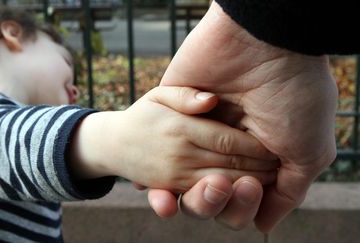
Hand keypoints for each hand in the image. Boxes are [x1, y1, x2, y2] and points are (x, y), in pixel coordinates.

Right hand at [71, 86, 277, 191]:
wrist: (113, 143)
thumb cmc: (144, 114)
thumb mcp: (159, 94)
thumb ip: (184, 94)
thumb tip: (211, 100)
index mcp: (180, 127)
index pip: (227, 140)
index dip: (256, 146)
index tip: (276, 145)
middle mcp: (179, 154)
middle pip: (228, 165)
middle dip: (259, 168)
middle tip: (280, 165)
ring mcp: (174, 176)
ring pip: (220, 184)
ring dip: (248, 186)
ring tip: (267, 180)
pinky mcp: (170, 189)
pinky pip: (202, 196)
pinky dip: (227, 199)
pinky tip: (242, 192)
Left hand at [150, 2, 337, 231]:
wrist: (263, 41)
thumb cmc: (294, 95)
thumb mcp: (309, 151)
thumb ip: (287, 192)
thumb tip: (263, 225)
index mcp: (255, 156)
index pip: (239, 198)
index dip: (241, 204)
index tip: (249, 187)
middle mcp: (225, 147)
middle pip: (208, 194)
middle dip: (213, 201)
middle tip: (223, 184)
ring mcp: (197, 132)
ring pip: (179, 182)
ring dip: (186, 194)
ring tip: (202, 184)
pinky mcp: (172, 114)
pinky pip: (155, 153)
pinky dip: (152, 178)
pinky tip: (153, 188)